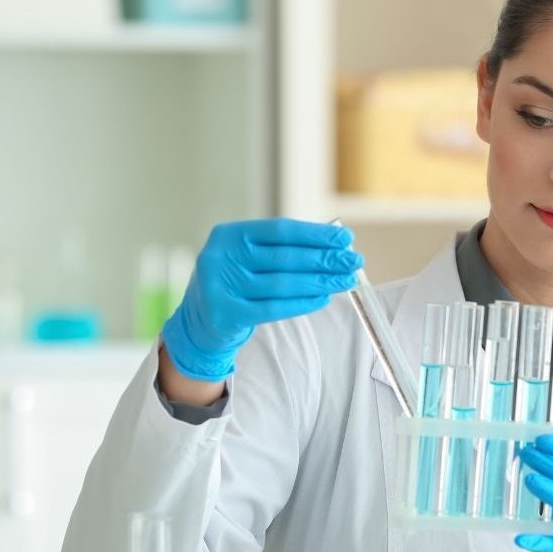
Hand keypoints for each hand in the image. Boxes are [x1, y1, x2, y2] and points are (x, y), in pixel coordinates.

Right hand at [160, 218, 361, 380]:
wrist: (198, 320)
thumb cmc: (235, 281)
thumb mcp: (249, 257)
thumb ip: (282, 249)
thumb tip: (334, 244)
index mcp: (229, 235)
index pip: (280, 231)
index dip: (315, 235)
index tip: (345, 239)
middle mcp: (221, 257)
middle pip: (284, 258)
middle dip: (324, 259)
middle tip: (354, 261)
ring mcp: (221, 287)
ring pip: (282, 284)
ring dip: (320, 282)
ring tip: (346, 280)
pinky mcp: (226, 315)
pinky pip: (274, 308)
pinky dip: (302, 303)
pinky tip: (323, 298)